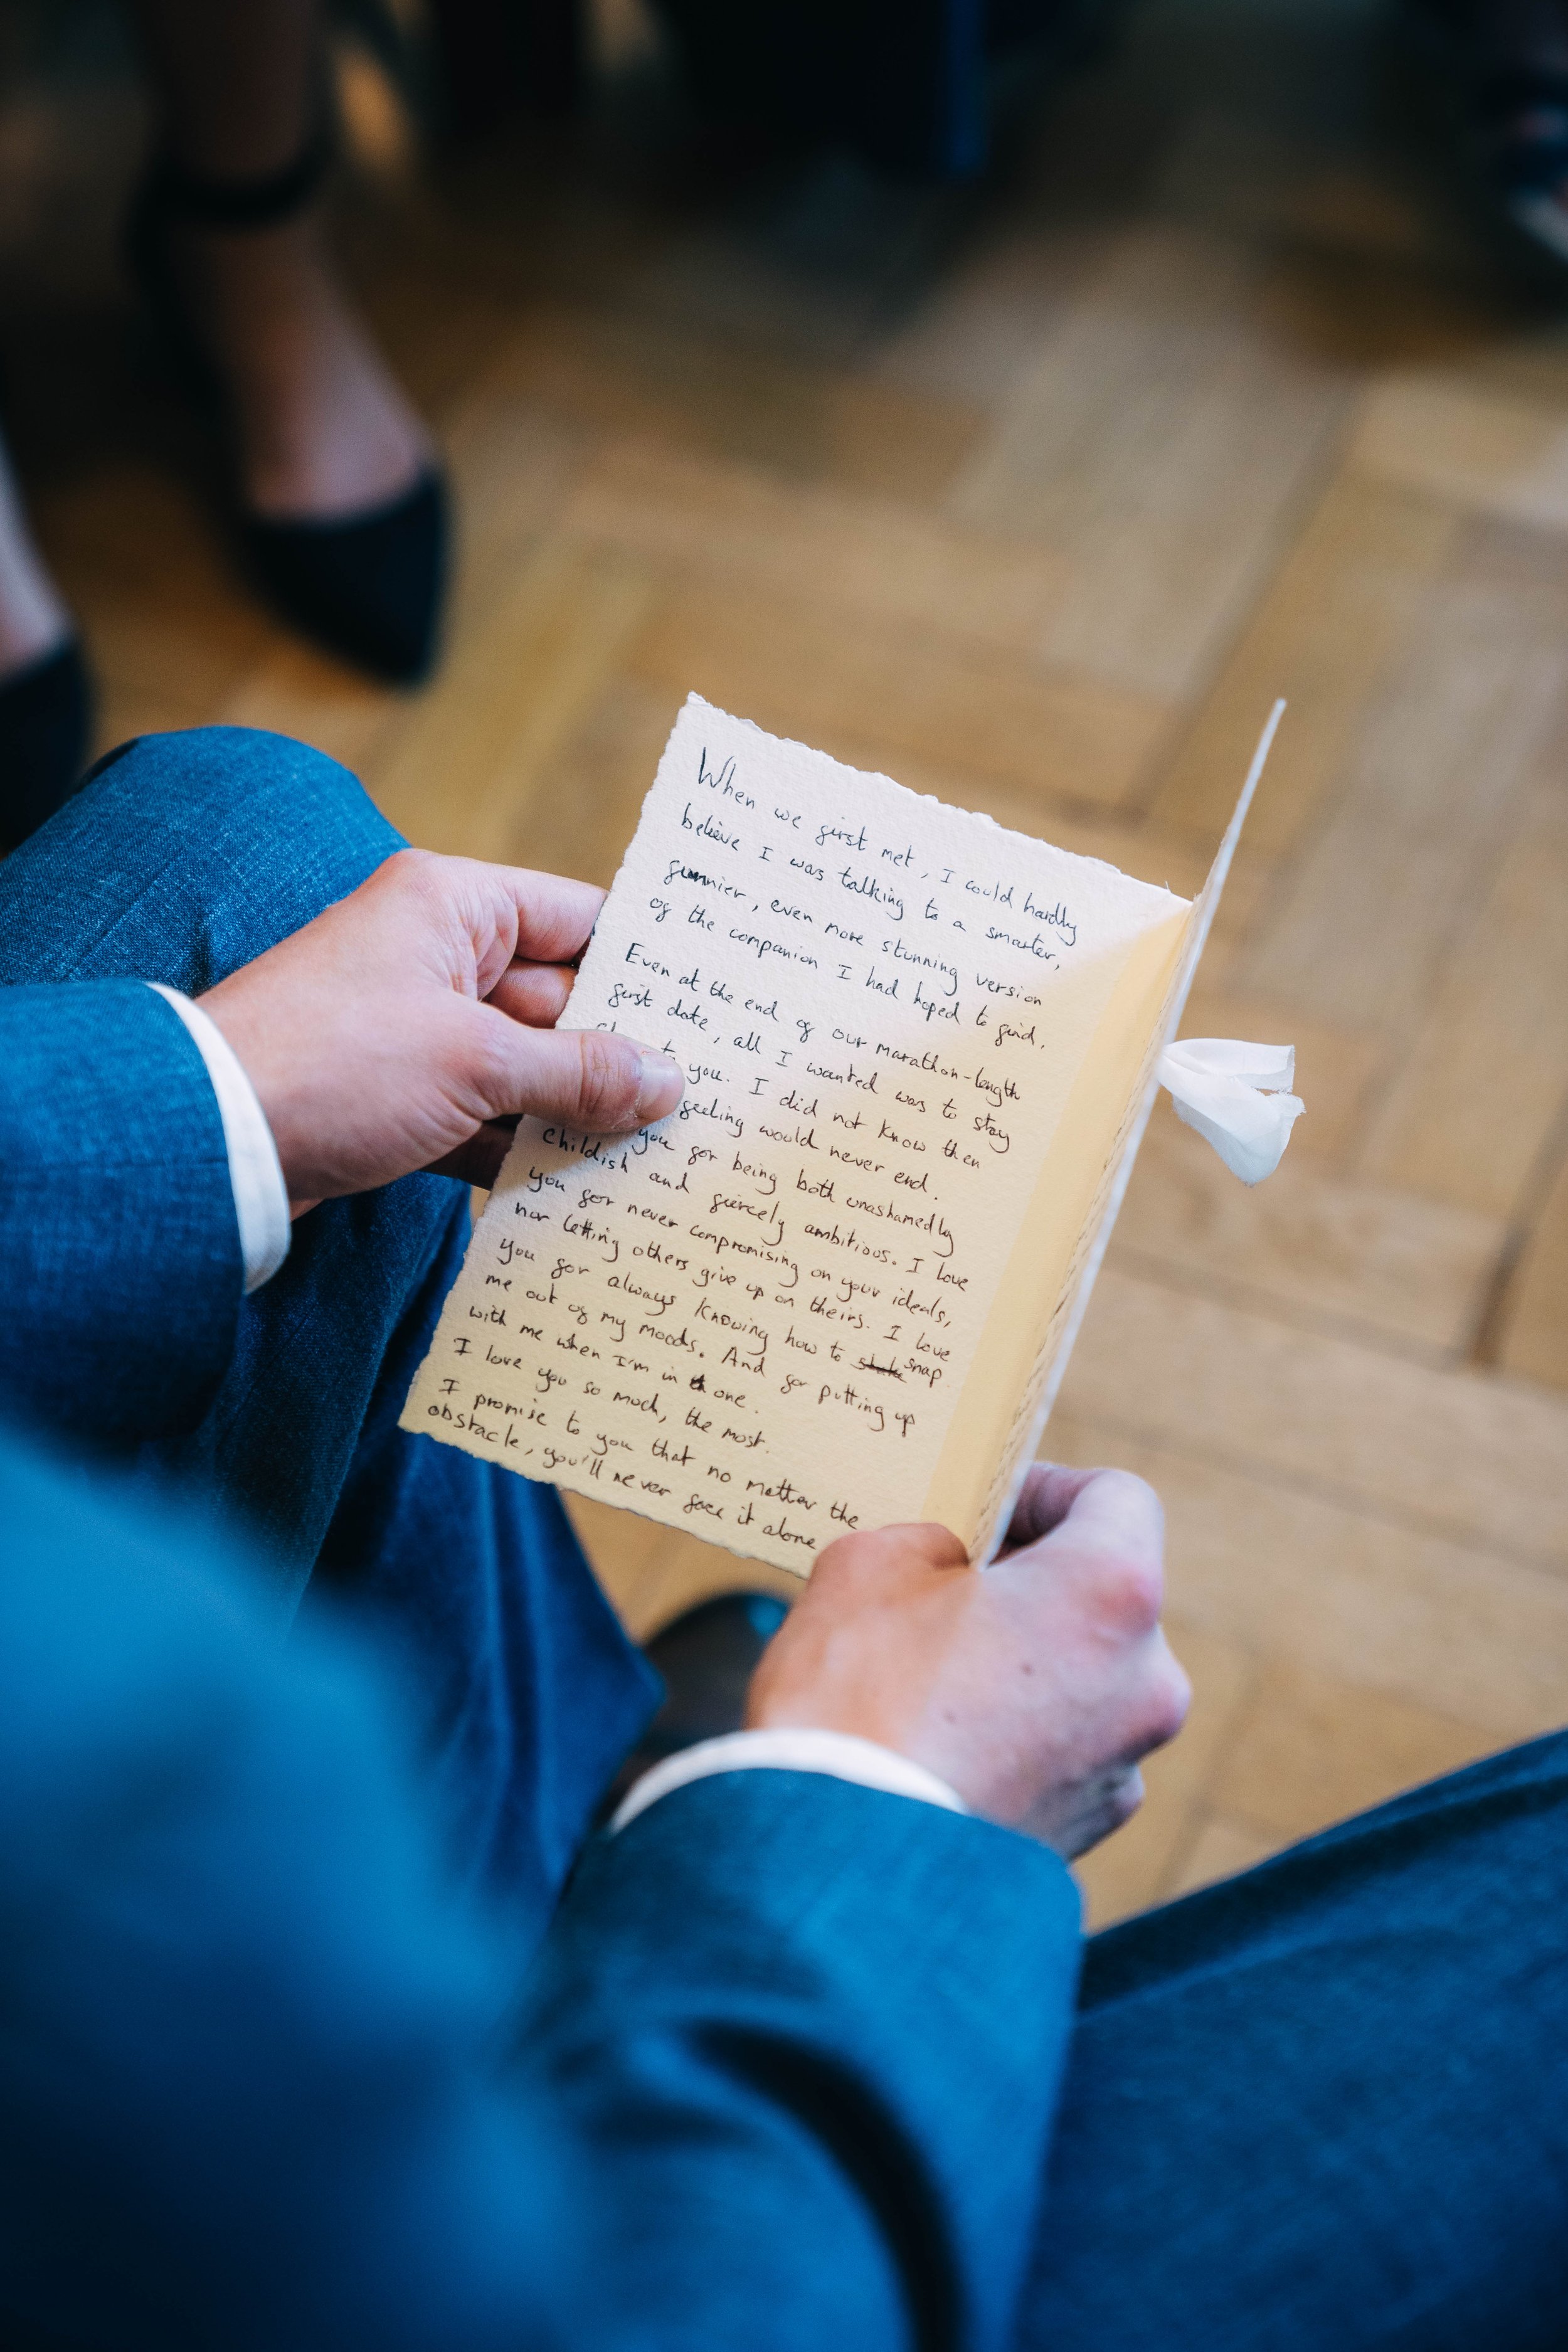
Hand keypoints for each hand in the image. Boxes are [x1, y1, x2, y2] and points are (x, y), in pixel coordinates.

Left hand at [200, 848, 683, 1211]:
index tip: (712, 1006)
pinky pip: (484, 1114)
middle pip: (558, 1000)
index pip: (577, 918)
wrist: (213, 1141)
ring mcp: (414, 1030)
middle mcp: (434, 956)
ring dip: (576, 1109)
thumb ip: (580, 1072)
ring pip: (524, 1065)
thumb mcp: (477, 1063)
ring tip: (658, 1148)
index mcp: (453, 906)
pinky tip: (583, 1181)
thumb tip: (666, 1080)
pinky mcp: (396, 1096)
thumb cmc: (336, 1065)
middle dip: (618, 1052)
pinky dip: (524, 1145)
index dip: (645, 962)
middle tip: (701, 1097)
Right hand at [746, 1465, 1189, 1857]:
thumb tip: (945, 1558)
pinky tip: (938, 1740)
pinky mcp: (1089, 1830)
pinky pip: (1063, 1750)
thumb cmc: (858, 1698)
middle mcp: (1147, 1680)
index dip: (1046, 1488)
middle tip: (941, 1585)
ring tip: (928, 1670)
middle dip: (1027, 1580)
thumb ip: (928, 1538)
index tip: (983, 1510)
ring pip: (1083, 1676)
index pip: (1118, 1498)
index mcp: (1112, 1594)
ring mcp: (1124, 1765)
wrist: (841, 1870)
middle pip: (1100, 1594)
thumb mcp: (869, 1563)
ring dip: (1022, 1659)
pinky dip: (1016, 1733)